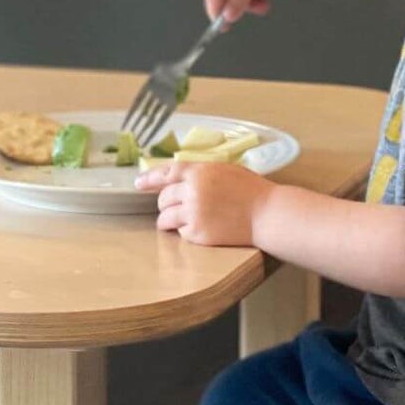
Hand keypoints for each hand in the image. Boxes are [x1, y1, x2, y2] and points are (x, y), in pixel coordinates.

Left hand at [136, 161, 273, 245]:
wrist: (266, 214)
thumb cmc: (251, 191)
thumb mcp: (224, 171)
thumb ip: (200, 174)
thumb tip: (179, 179)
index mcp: (199, 172)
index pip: (166, 173)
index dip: (149, 179)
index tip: (138, 184)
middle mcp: (192, 191)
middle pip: (163, 198)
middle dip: (166, 204)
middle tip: (177, 208)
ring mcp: (193, 213)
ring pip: (166, 218)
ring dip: (169, 221)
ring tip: (180, 222)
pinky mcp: (198, 233)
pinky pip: (181, 233)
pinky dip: (186, 232)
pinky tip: (200, 229)